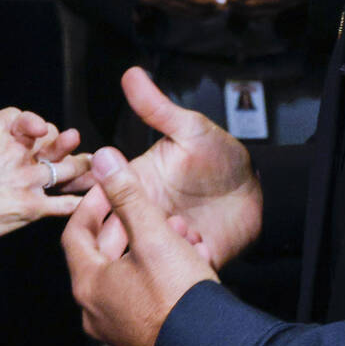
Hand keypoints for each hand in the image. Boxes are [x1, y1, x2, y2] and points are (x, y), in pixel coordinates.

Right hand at [0, 105, 91, 248]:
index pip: (26, 120)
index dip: (35, 124)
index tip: (40, 130)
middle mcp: (19, 152)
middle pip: (54, 141)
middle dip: (63, 142)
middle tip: (71, 143)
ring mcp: (27, 179)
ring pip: (65, 169)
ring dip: (80, 167)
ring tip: (90, 166)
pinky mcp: (30, 207)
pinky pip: (63, 204)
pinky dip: (77, 204)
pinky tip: (87, 202)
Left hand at [64, 145, 217, 345]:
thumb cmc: (178, 298)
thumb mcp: (152, 236)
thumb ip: (127, 195)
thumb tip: (104, 160)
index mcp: (89, 285)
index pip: (75, 234)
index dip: (93, 205)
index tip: (110, 188)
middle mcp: (97, 311)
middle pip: (104, 255)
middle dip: (133, 226)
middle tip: (153, 210)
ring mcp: (119, 329)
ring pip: (130, 274)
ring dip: (153, 248)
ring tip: (183, 234)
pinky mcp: (143, 338)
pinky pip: (145, 296)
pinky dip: (162, 274)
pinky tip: (192, 261)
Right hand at [93, 67, 261, 269]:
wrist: (254, 188)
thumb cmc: (219, 155)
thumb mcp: (189, 129)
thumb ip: (157, 108)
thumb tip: (132, 74)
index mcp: (134, 184)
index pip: (97, 193)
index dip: (90, 198)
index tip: (101, 197)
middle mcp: (143, 215)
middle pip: (109, 233)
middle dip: (117, 234)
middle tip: (143, 222)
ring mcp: (163, 240)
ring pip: (139, 257)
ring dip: (153, 247)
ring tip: (182, 227)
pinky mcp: (186, 258)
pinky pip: (174, 271)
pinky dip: (182, 261)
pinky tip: (200, 242)